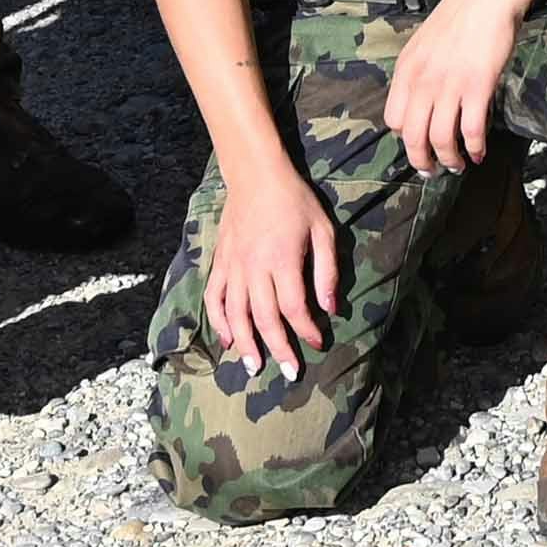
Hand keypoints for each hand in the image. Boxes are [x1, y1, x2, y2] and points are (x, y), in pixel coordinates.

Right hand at [200, 156, 339, 370]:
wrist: (256, 175)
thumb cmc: (296, 201)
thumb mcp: (323, 230)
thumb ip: (327, 271)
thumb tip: (331, 309)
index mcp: (282, 260)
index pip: (293, 307)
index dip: (305, 330)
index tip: (318, 343)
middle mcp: (254, 267)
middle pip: (264, 318)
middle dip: (278, 348)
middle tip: (289, 371)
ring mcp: (233, 266)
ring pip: (235, 314)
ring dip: (245, 343)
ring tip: (254, 366)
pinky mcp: (220, 262)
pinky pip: (214, 298)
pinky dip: (219, 321)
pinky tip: (227, 339)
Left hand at [383, 0, 527, 176]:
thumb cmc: (460, 17)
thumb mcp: (425, 44)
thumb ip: (419, 74)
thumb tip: (423, 105)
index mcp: (407, 70)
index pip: (394, 119)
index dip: (406, 138)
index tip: (420, 143)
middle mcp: (423, 80)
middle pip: (413, 137)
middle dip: (423, 161)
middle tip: (434, 171)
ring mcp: (450, 84)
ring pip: (441, 139)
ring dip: (450, 159)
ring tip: (459, 164)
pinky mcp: (478, 86)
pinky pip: (471, 130)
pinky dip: (474, 147)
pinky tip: (479, 151)